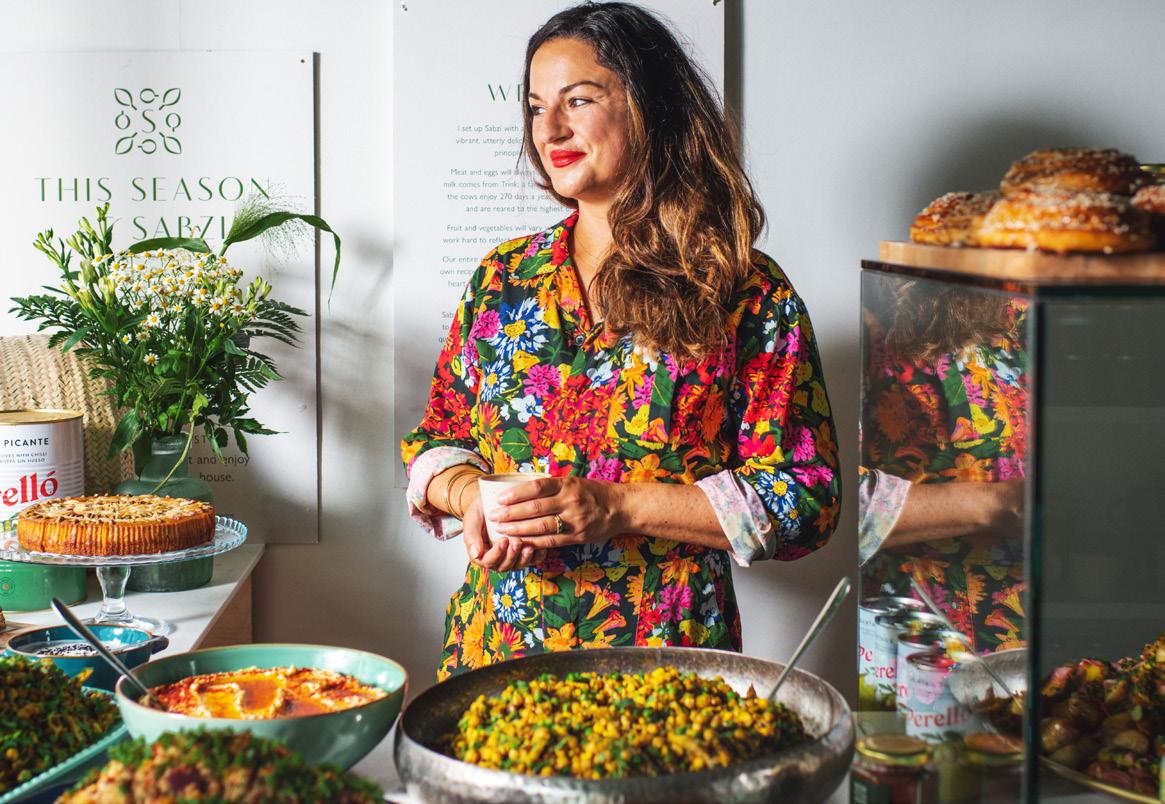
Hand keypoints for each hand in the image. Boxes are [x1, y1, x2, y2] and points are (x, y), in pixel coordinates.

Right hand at [460, 485, 544, 571]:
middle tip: (516, 541)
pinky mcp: (527, 552)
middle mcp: (498, 558)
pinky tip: (539, 545)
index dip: (496, 554)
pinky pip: (534, 560)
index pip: (489, 562)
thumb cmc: (481, 510)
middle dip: (511, 555)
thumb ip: (471, 536)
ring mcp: (513, 556)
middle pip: (505, 566)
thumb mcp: (472, 519)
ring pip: (519, 565)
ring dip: (523, 558)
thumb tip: (475, 554)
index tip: (503, 540)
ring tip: (528, 545)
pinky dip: (537, 555)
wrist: (494, 499)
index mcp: (482, 553)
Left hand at [490, 476, 627, 548]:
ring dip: (518, 529)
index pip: (536, 487)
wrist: (621, 507)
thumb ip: (552, 487)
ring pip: (540, 526)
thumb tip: (523, 490)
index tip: (499, 499)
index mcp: (567, 484)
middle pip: (534, 508)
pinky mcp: (577, 536)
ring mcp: (574, 520)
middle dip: (510, 514)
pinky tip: (520, 542)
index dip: (515, 494)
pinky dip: (533, 542)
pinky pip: (550, 540)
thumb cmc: (594, 492)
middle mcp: (570, 501)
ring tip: (502, 530)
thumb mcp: (574, 481)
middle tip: (493, 516)